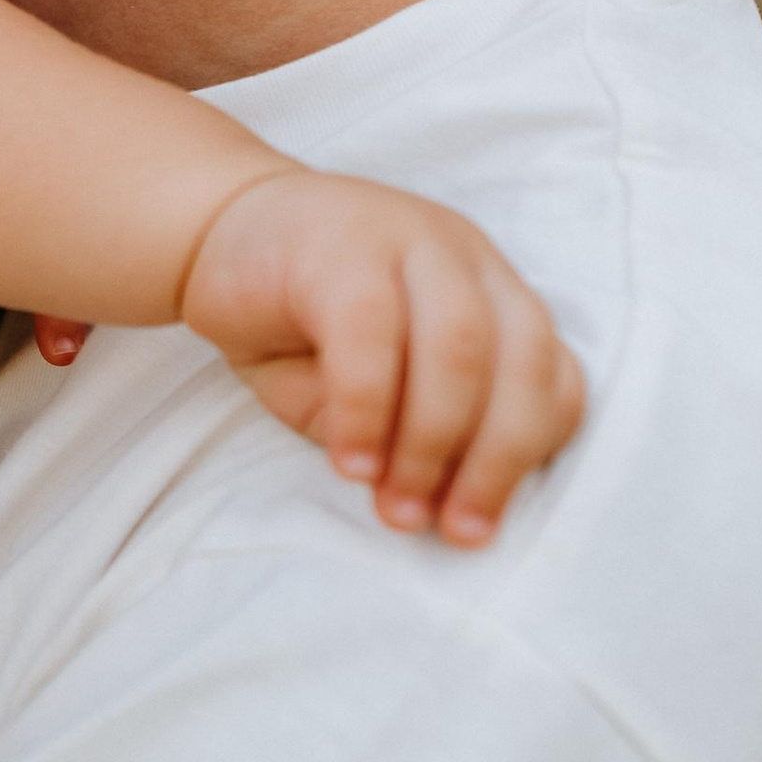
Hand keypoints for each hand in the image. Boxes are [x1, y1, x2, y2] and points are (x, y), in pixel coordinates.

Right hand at [181, 172, 584, 542]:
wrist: (209, 230)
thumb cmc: (298, 319)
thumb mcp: (368, 390)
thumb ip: (409, 429)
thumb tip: (440, 505)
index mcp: (493, 294)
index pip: (553, 377)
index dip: (527, 459)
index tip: (475, 527)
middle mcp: (468, 261)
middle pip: (522, 364)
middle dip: (494, 462)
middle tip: (452, 531)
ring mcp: (410, 241)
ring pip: (460, 348)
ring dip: (432, 444)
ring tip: (395, 507)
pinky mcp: (342, 245)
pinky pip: (371, 333)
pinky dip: (367, 410)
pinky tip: (350, 462)